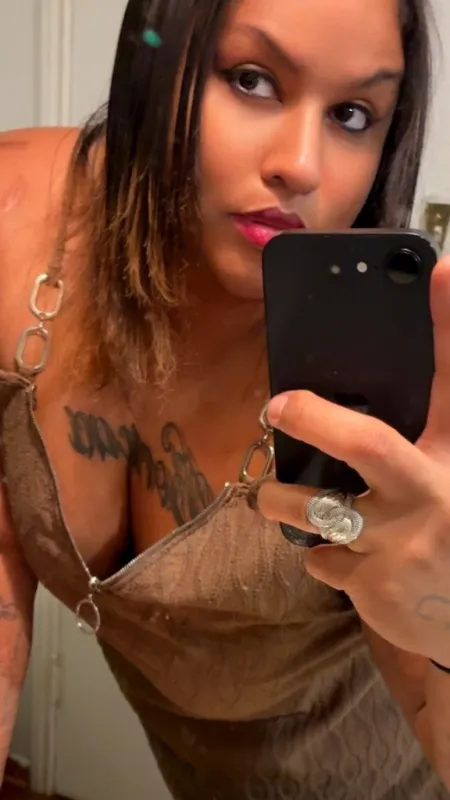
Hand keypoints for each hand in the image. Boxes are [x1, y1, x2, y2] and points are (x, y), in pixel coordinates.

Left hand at [258, 254, 449, 666]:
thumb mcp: (448, 469)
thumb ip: (428, 426)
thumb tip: (386, 380)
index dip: (449, 324)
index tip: (439, 269)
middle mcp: (431, 494)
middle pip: (366, 443)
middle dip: (312, 418)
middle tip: (276, 407)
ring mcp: (401, 546)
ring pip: (313, 508)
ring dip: (279, 498)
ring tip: (273, 495)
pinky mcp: (374, 589)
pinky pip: (320, 560)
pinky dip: (319, 554)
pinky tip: (341, 555)